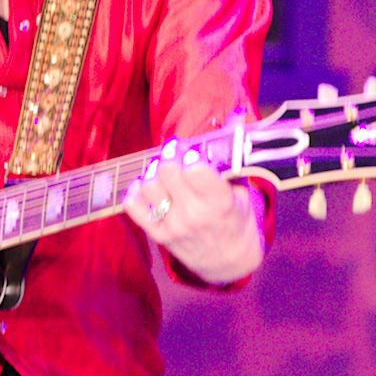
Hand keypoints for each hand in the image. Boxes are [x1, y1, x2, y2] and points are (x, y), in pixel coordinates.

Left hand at [123, 143, 263, 284]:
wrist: (229, 261)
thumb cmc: (237, 219)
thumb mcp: (242, 190)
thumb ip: (233, 155)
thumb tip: (236, 114)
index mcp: (220, 202)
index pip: (195, 170)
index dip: (191, 155)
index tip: (194, 153)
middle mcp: (194, 215)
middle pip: (167, 170)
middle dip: (170, 155)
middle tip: (175, 152)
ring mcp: (174, 226)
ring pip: (148, 185)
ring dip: (154, 172)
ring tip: (163, 170)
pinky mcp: (159, 235)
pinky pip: (133, 207)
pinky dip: (136, 191)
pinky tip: (147, 186)